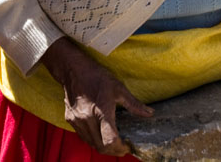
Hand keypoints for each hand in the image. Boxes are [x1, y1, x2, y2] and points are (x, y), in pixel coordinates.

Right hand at [39, 38, 153, 155]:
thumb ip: (134, 104)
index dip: (121, 148)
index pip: (110, 140)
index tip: (128, 146)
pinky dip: (93, 139)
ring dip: (103, 147)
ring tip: (113, 141)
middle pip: (101, 147)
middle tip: (123, 147)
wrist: (74, 70)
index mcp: (101, 111)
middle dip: (114, 151)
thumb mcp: (119, 88)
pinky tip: (100, 133)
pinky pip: (83, 137)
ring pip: (91, 144)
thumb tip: (150, 113)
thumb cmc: (97, 77)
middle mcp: (87, 119)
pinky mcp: (70, 120)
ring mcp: (77, 121)